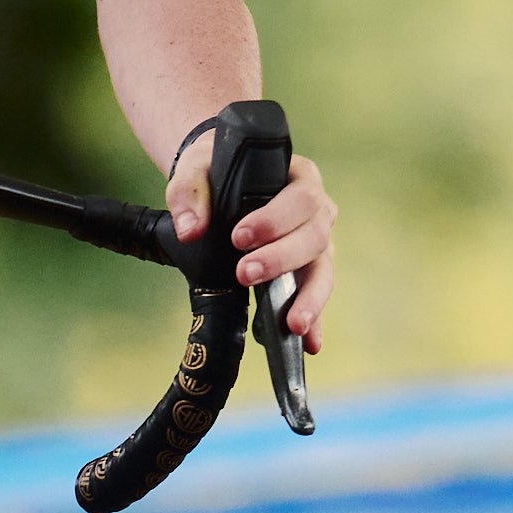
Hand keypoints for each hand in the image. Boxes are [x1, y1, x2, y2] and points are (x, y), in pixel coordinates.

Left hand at [164, 132, 336, 351]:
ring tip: (292, 325)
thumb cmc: (216, 170)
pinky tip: (308, 342)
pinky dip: (313, 318)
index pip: (300, 198)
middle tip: (245, 274)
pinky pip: (314, 293)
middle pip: (314, 236)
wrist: (220, 181)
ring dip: (308, 298)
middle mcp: (317, 209)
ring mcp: (317, 241)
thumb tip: (189, 231)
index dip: (275, 220)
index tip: (240, 237)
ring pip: (322, 270)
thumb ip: (189, 194)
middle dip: (281, 260)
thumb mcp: (197, 170)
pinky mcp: (309, 268)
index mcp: (298, 177)